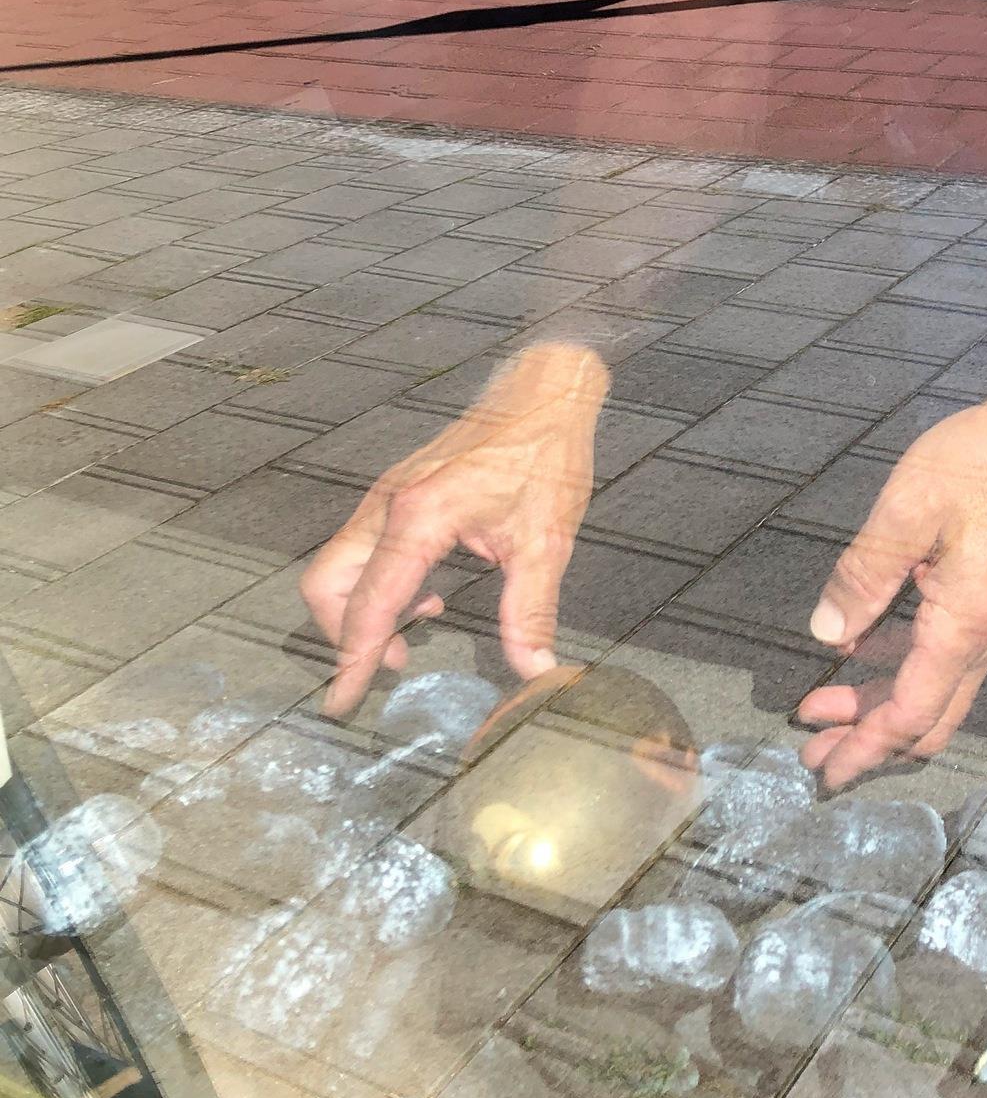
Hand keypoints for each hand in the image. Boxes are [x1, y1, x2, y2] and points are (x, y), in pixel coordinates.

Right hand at [301, 344, 608, 716]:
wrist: (543, 393)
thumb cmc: (545, 453)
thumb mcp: (546, 539)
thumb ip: (531, 611)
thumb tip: (535, 671)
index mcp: (420, 516)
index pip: (368, 605)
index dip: (351, 661)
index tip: (341, 704)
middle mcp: (389, 504)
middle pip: (328, 585)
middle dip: (345, 635)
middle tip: (393, 664)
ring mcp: (387, 495)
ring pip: (338, 566)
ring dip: (362, 610)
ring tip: (416, 628)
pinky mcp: (396, 493)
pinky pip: (362, 549)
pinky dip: (378, 584)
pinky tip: (426, 595)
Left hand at [796, 401, 986, 787]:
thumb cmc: (970, 460)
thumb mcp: (906, 507)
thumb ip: (865, 574)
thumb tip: (826, 634)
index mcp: (966, 621)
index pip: (913, 712)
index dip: (867, 748)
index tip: (825, 770)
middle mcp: (983, 633)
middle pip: (925, 716)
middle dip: (868, 743)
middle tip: (811, 751)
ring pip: (932, 689)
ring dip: (876, 706)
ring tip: (820, 708)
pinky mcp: (981, 601)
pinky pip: (938, 655)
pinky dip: (893, 667)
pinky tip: (854, 652)